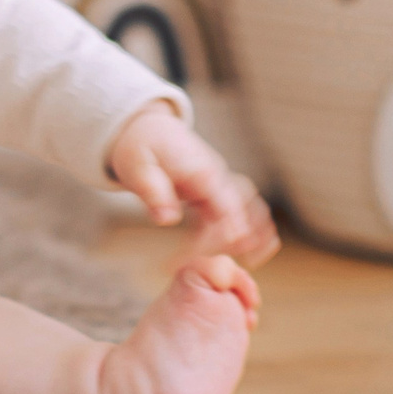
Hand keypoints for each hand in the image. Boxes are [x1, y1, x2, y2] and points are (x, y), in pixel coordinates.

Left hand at [107, 103, 279, 267]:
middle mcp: (220, 177)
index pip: (226, 206)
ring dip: (254, 235)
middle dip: (237, 240)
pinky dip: (251, 231)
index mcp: (203, 172)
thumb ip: (153, 192)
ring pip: (254, 209)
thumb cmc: (141, 147)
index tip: (206, 256)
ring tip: (251, 262)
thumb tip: (168, 220)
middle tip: (213, 264)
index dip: (222, 234)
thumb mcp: (137, 168)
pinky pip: (245, 212)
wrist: (149, 128)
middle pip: (245, 210)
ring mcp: (222, 183)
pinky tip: (252, 254)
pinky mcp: (219, 192)